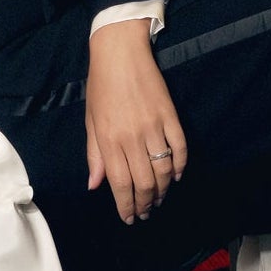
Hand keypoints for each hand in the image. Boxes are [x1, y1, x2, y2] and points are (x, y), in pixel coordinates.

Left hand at [84, 20, 187, 223]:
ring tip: (158, 198)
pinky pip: (180, 149)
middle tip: (145, 212)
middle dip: (145, 203)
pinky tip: (175, 176)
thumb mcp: (91, 121)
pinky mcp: (170, 116)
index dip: (126, 206)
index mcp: (110, 140)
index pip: (120, 183)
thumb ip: (94, 155)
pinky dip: (179, 166)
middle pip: (145, 182)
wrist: (120, 52)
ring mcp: (154, 127)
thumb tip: (95, 186)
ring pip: (164, 170)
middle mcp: (132, 137)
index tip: (129, 218)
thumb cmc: (101, 87)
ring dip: (162, 190)